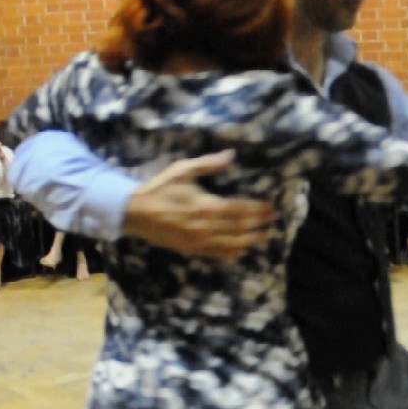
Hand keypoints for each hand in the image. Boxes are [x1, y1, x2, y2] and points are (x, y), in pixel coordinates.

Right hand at [122, 150, 274, 259]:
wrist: (134, 212)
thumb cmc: (160, 188)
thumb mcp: (183, 170)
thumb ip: (208, 164)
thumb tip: (231, 155)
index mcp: (206, 205)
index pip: (240, 208)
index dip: (258, 209)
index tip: (271, 207)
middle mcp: (205, 226)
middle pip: (239, 227)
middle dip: (258, 223)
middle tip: (272, 220)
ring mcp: (198, 241)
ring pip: (231, 243)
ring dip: (249, 240)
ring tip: (263, 237)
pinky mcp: (190, 249)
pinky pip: (215, 254)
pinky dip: (230, 253)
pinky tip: (240, 251)